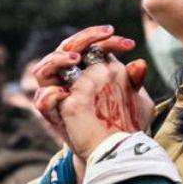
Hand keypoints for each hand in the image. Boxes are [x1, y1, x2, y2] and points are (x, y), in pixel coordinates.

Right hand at [31, 26, 153, 175]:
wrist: (108, 147)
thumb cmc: (118, 116)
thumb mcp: (131, 98)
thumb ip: (132, 80)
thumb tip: (140, 63)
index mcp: (89, 67)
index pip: (94, 45)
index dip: (110, 40)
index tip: (130, 44)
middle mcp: (70, 76)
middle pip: (68, 47)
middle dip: (85, 37)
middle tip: (104, 36)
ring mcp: (58, 92)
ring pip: (44, 68)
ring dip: (58, 59)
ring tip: (76, 59)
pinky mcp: (53, 112)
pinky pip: (42, 100)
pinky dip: (50, 95)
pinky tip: (64, 92)